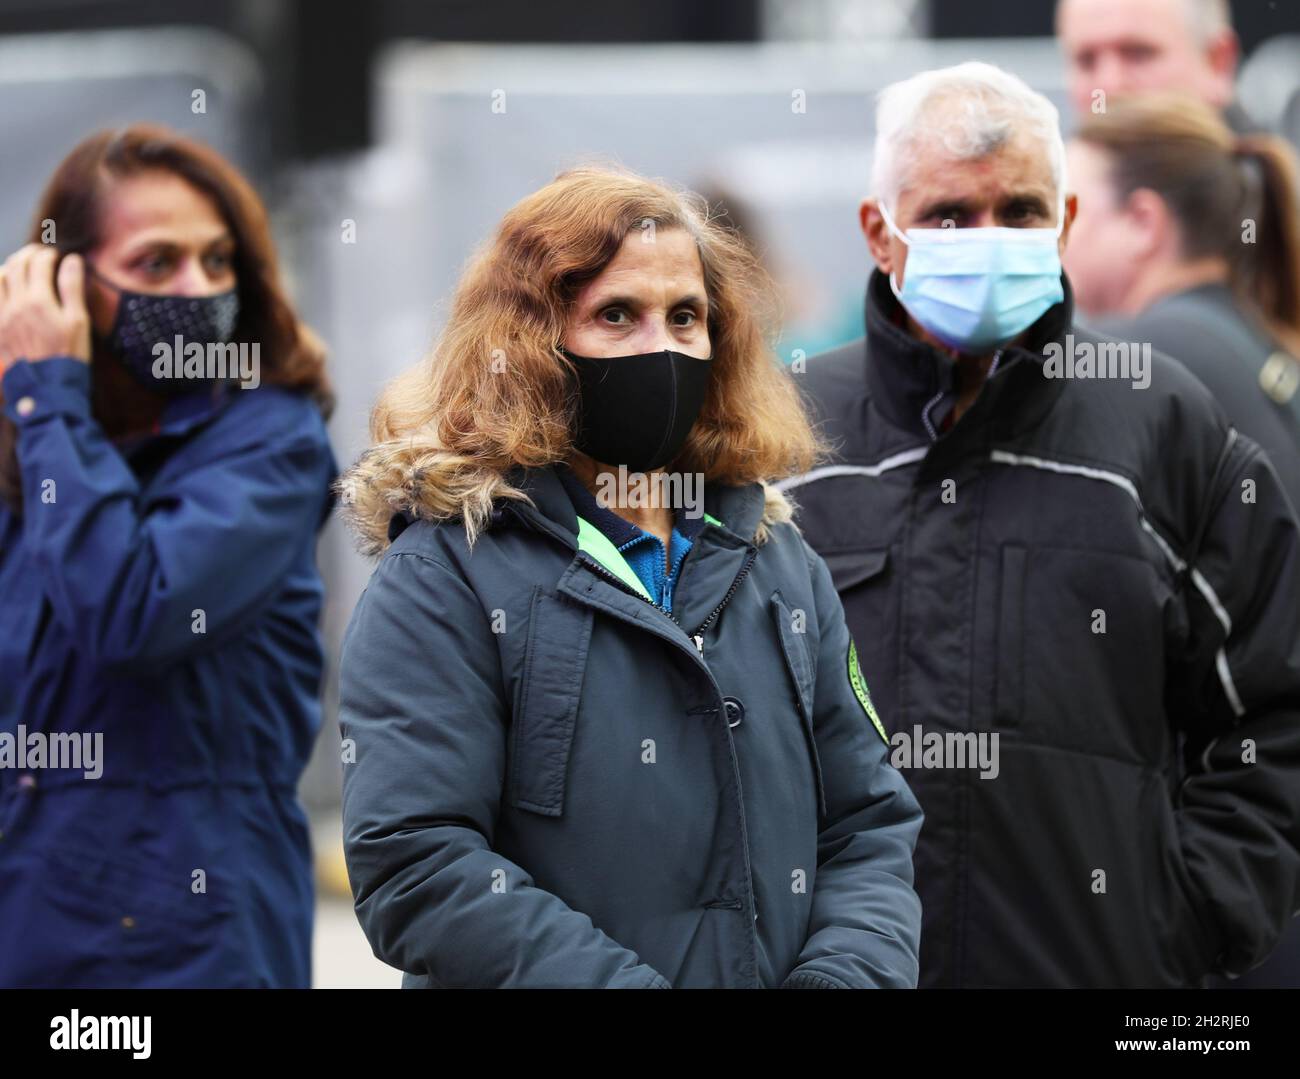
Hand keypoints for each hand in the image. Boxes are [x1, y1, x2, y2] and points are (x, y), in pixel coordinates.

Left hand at [0, 244, 90, 376]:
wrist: (46, 387)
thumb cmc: (68, 355)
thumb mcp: (78, 322)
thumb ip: (72, 288)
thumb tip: (71, 260)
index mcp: (39, 300)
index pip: (39, 263)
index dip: (48, 254)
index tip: (57, 255)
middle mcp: (16, 303)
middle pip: (16, 266)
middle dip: (29, 255)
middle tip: (40, 254)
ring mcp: (2, 315)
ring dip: (10, 266)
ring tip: (22, 266)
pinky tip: (6, 286)